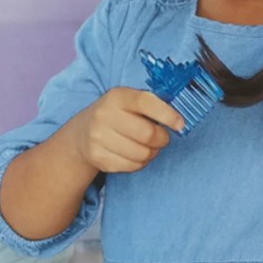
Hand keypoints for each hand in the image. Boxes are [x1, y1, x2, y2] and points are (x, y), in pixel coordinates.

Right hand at [65, 87, 182, 173]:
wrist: (82, 133)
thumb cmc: (117, 115)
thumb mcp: (129, 101)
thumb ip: (152, 105)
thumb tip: (178, 120)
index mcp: (117, 96)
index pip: (145, 102)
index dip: (167, 114)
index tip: (180, 124)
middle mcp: (104, 115)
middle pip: (147, 134)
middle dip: (162, 139)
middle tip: (161, 138)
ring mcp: (98, 137)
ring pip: (142, 153)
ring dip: (152, 153)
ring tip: (147, 146)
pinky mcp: (98, 157)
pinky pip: (132, 166)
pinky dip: (139, 163)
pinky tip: (134, 154)